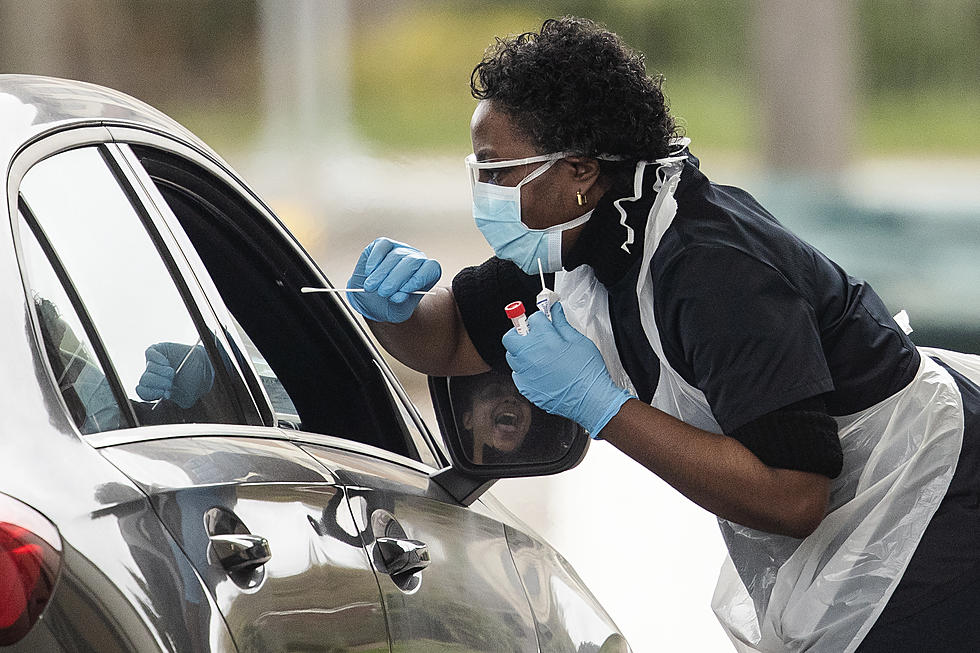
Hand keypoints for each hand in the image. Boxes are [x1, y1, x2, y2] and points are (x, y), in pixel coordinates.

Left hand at [136, 342, 214, 408]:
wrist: (205, 366)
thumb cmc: (195, 382)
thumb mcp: (188, 397)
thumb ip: (177, 398)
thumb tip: (166, 394)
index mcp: (157, 389)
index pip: (143, 393)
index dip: (152, 393)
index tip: (164, 392)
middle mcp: (154, 376)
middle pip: (144, 380)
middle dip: (157, 383)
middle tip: (170, 383)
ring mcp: (155, 363)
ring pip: (148, 368)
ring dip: (161, 372)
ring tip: (172, 373)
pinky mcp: (158, 350)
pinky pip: (149, 353)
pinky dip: (157, 359)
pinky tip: (167, 363)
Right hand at [346, 237, 441, 322]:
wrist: (372, 300)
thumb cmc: (390, 305)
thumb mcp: (397, 311)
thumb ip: (400, 304)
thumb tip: (399, 296)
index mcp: (426, 274)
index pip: (431, 268)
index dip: (419, 278)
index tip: (405, 290)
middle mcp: (416, 259)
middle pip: (412, 262)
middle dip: (396, 278)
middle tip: (383, 292)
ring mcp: (400, 250)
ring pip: (395, 255)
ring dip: (381, 273)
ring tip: (371, 287)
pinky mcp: (384, 244)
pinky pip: (383, 246)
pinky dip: (375, 259)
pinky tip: (369, 272)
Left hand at [502, 302, 633, 436]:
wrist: (590, 400)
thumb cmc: (587, 372)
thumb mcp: (578, 341)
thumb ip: (562, 323)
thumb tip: (555, 309)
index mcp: (545, 340)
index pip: (533, 319)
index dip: (540, 318)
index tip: (544, 321)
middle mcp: (530, 356)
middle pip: (511, 336)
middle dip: (520, 332)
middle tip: (533, 335)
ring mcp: (525, 373)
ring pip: (512, 356)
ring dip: (521, 352)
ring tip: (538, 354)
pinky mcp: (525, 388)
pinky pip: (517, 374)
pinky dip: (525, 370)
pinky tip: (540, 371)